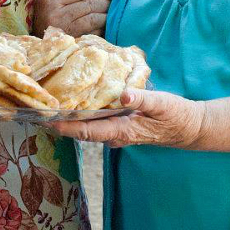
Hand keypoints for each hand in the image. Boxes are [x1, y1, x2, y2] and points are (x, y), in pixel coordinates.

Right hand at [33, 0, 114, 37]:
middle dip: (105, 1)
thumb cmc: (46, 15)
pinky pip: (92, 33)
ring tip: (112, 11)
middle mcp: (57, 15)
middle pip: (89, 4)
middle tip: (115, 0)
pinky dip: (101, 28)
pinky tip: (106, 25)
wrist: (40, 43)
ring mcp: (65, 30)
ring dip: (106, 14)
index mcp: (51, 1)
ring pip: (92, 19)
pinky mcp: (72, 42)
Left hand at [50, 88, 206, 148]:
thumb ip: (142, 99)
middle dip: (61, 121)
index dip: (64, 126)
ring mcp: (117, 132)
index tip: (45, 119)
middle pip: (81, 130)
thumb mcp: (162, 104)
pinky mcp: (121, 125)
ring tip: (52, 102)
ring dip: (71, 116)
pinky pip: (97, 120)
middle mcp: (115, 135)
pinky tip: (77, 99)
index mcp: (121, 132)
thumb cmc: (176, 116)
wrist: (190, 127)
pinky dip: (85, 111)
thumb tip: (123, 94)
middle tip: (39, 107)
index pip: (86, 131)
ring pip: (88, 125)